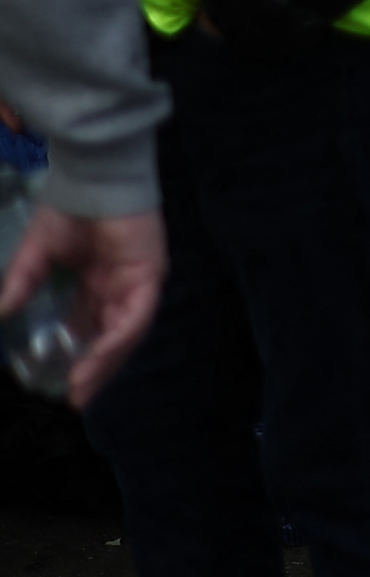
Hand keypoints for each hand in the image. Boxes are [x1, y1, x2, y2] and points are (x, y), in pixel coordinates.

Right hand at [1, 206, 165, 407]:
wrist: (93, 176)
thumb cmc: (69, 208)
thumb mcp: (38, 252)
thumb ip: (22, 282)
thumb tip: (1, 312)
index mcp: (96, 284)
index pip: (89, 330)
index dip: (76, 357)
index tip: (60, 386)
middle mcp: (119, 289)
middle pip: (109, 338)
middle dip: (93, 370)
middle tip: (74, 400)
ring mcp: (136, 284)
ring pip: (124, 334)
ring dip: (103, 362)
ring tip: (81, 389)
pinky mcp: (149, 276)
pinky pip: (135, 316)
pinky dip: (116, 340)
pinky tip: (97, 360)